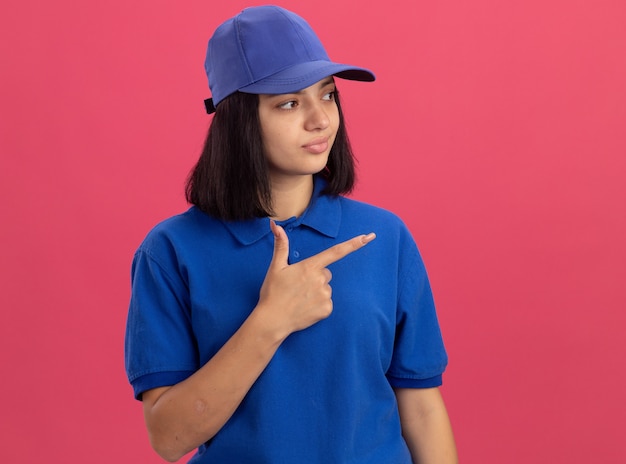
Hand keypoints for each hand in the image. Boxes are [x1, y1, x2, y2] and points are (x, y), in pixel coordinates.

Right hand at [257, 220, 375, 336]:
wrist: (272, 320)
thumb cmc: (273, 292)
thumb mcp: (276, 266)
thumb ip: (281, 245)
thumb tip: (274, 224)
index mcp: (310, 266)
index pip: (336, 252)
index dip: (354, 243)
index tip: (369, 236)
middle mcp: (320, 280)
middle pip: (326, 273)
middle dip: (316, 277)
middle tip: (299, 286)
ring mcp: (325, 295)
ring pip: (326, 288)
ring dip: (317, 292)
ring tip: (300, 298)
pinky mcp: (327, 309)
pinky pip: (327, 303)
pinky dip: (318, 305)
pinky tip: (305, 307)